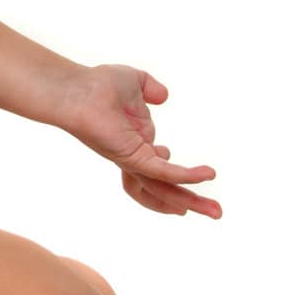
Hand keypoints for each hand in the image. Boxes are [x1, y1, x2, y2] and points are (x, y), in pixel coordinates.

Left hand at [57, 64, 221, 218]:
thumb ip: (150, 89)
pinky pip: (164, 172)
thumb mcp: (132, 81)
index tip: (167, 151)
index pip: (155, 164)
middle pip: (164, 186)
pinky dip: (186, 175)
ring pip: (165, 188)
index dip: (166, 163)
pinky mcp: (133, 157)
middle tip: (216, 212)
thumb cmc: (97, 84)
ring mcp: (132, 159)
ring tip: (216, 212)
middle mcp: (132, 155)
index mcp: (133, 140)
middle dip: (189, 200)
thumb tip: (164, 97)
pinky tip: (206, 175)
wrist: (78, 88)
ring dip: (191, 201)